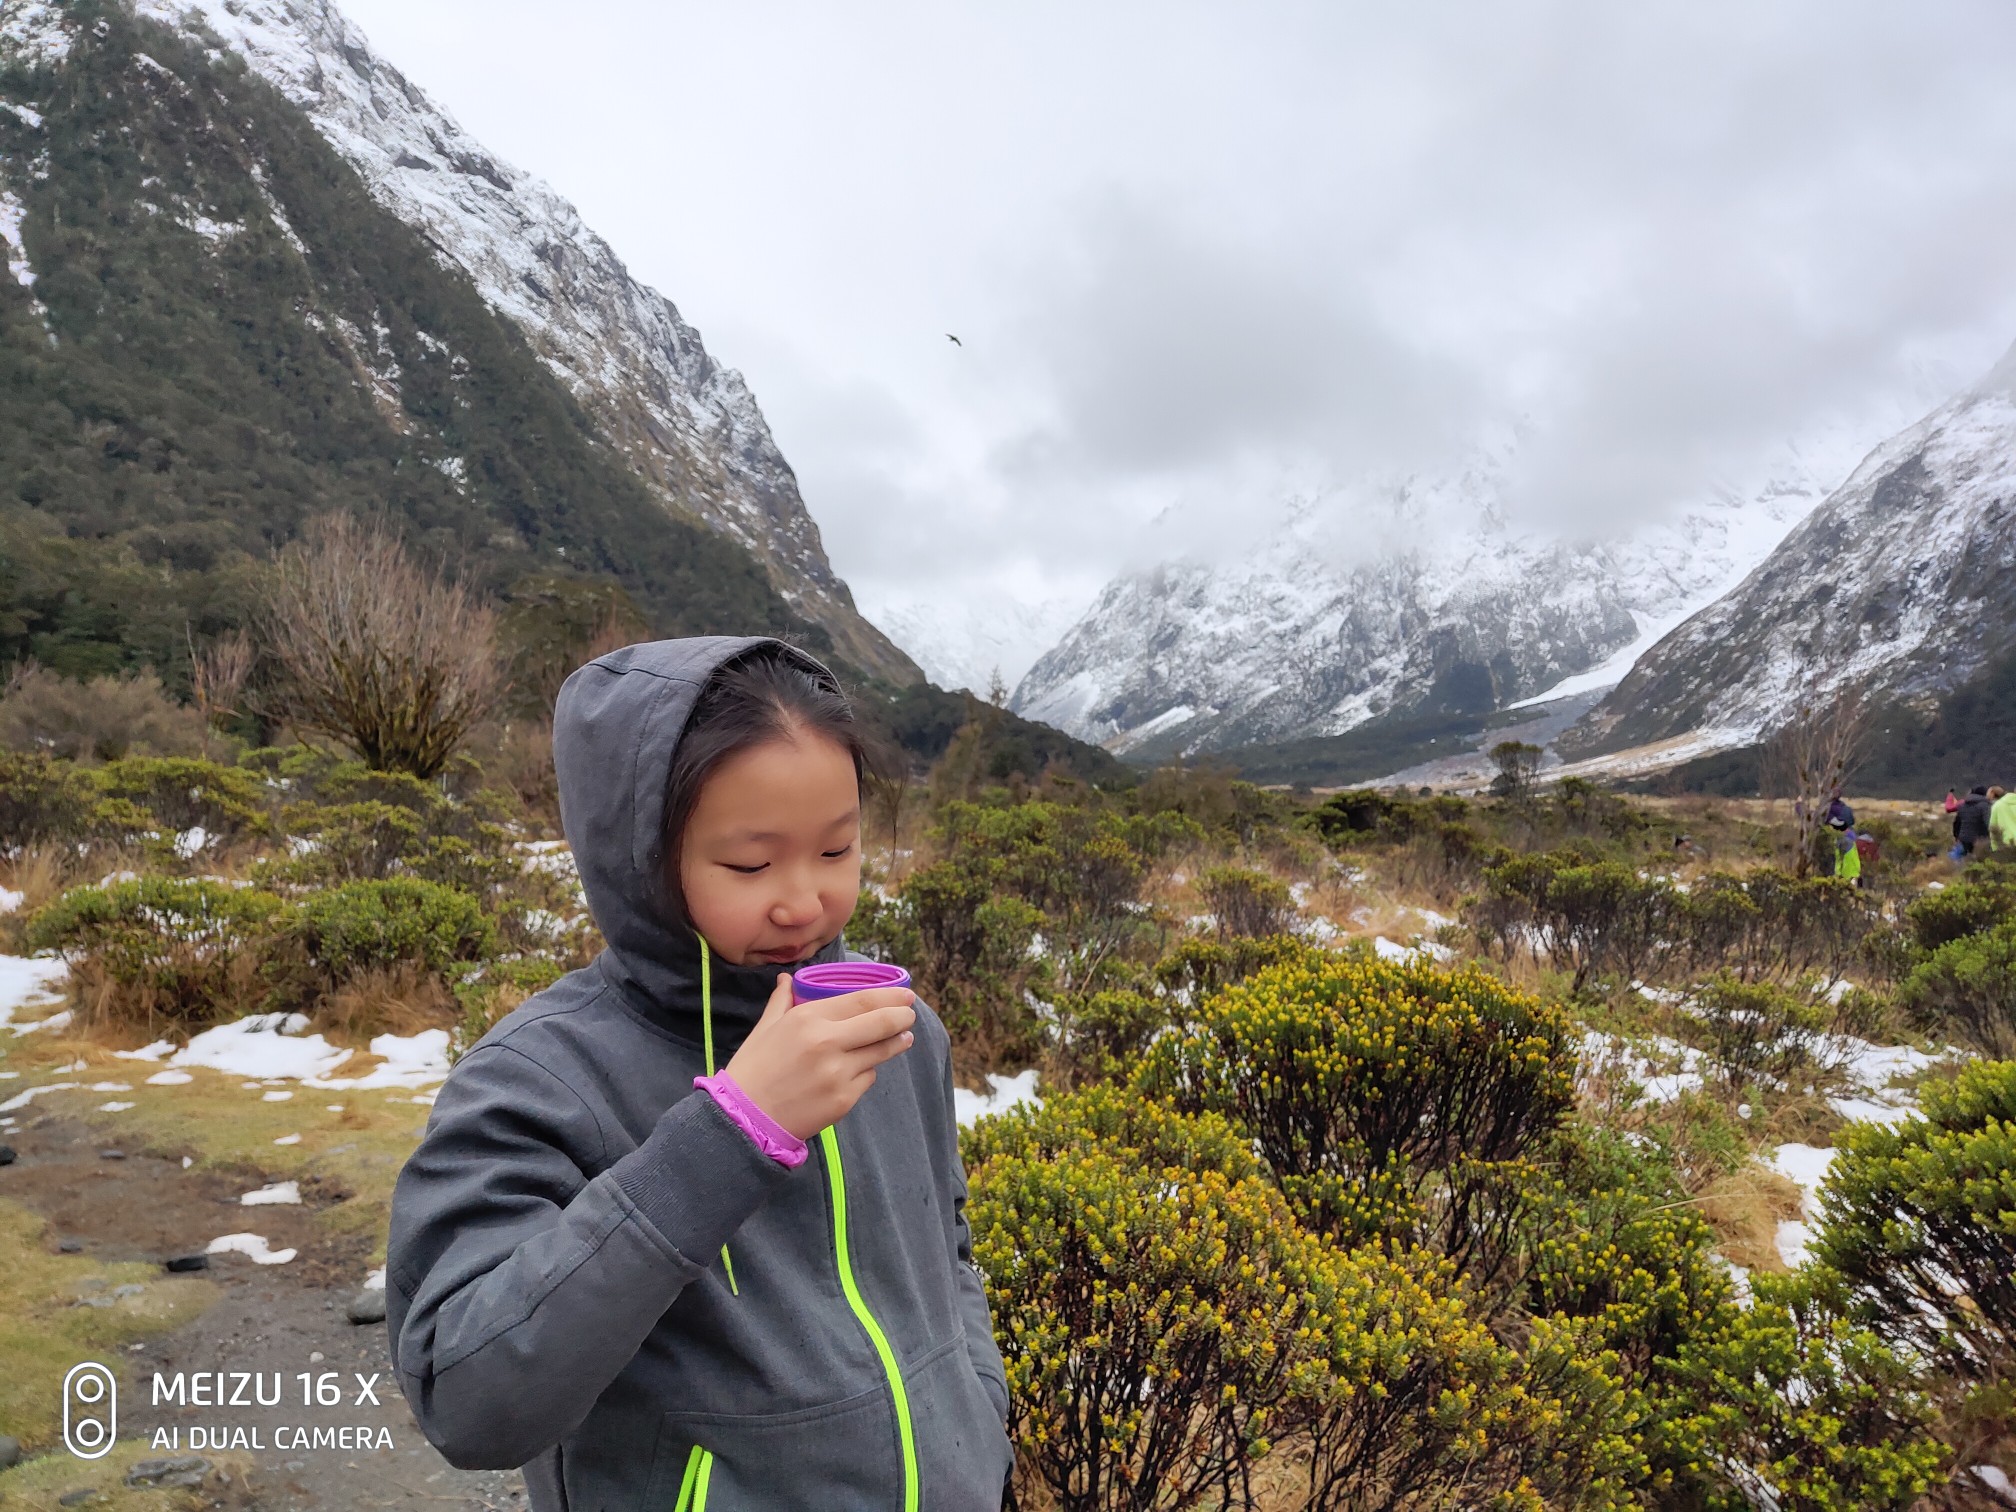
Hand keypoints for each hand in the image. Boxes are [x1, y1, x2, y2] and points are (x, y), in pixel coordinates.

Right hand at [723, 975, 916, 1139]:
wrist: (745, 1119)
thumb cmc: (752, 1070)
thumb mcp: (765, 1029)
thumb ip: (782, 1001)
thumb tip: (788, 979)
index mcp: (808, 1019)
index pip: (862, 1000)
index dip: (889, 996)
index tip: (905, 994)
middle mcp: (827, 1043)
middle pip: (881, 1023)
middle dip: (902, 1016)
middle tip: (910, 1013)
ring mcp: (838, 1073)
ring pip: (880, 1052)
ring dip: (895, 1043)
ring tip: (903, 1038)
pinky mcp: (844, 1100)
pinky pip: (867, 1078)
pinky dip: (867, 1071)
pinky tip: (863, 1068)